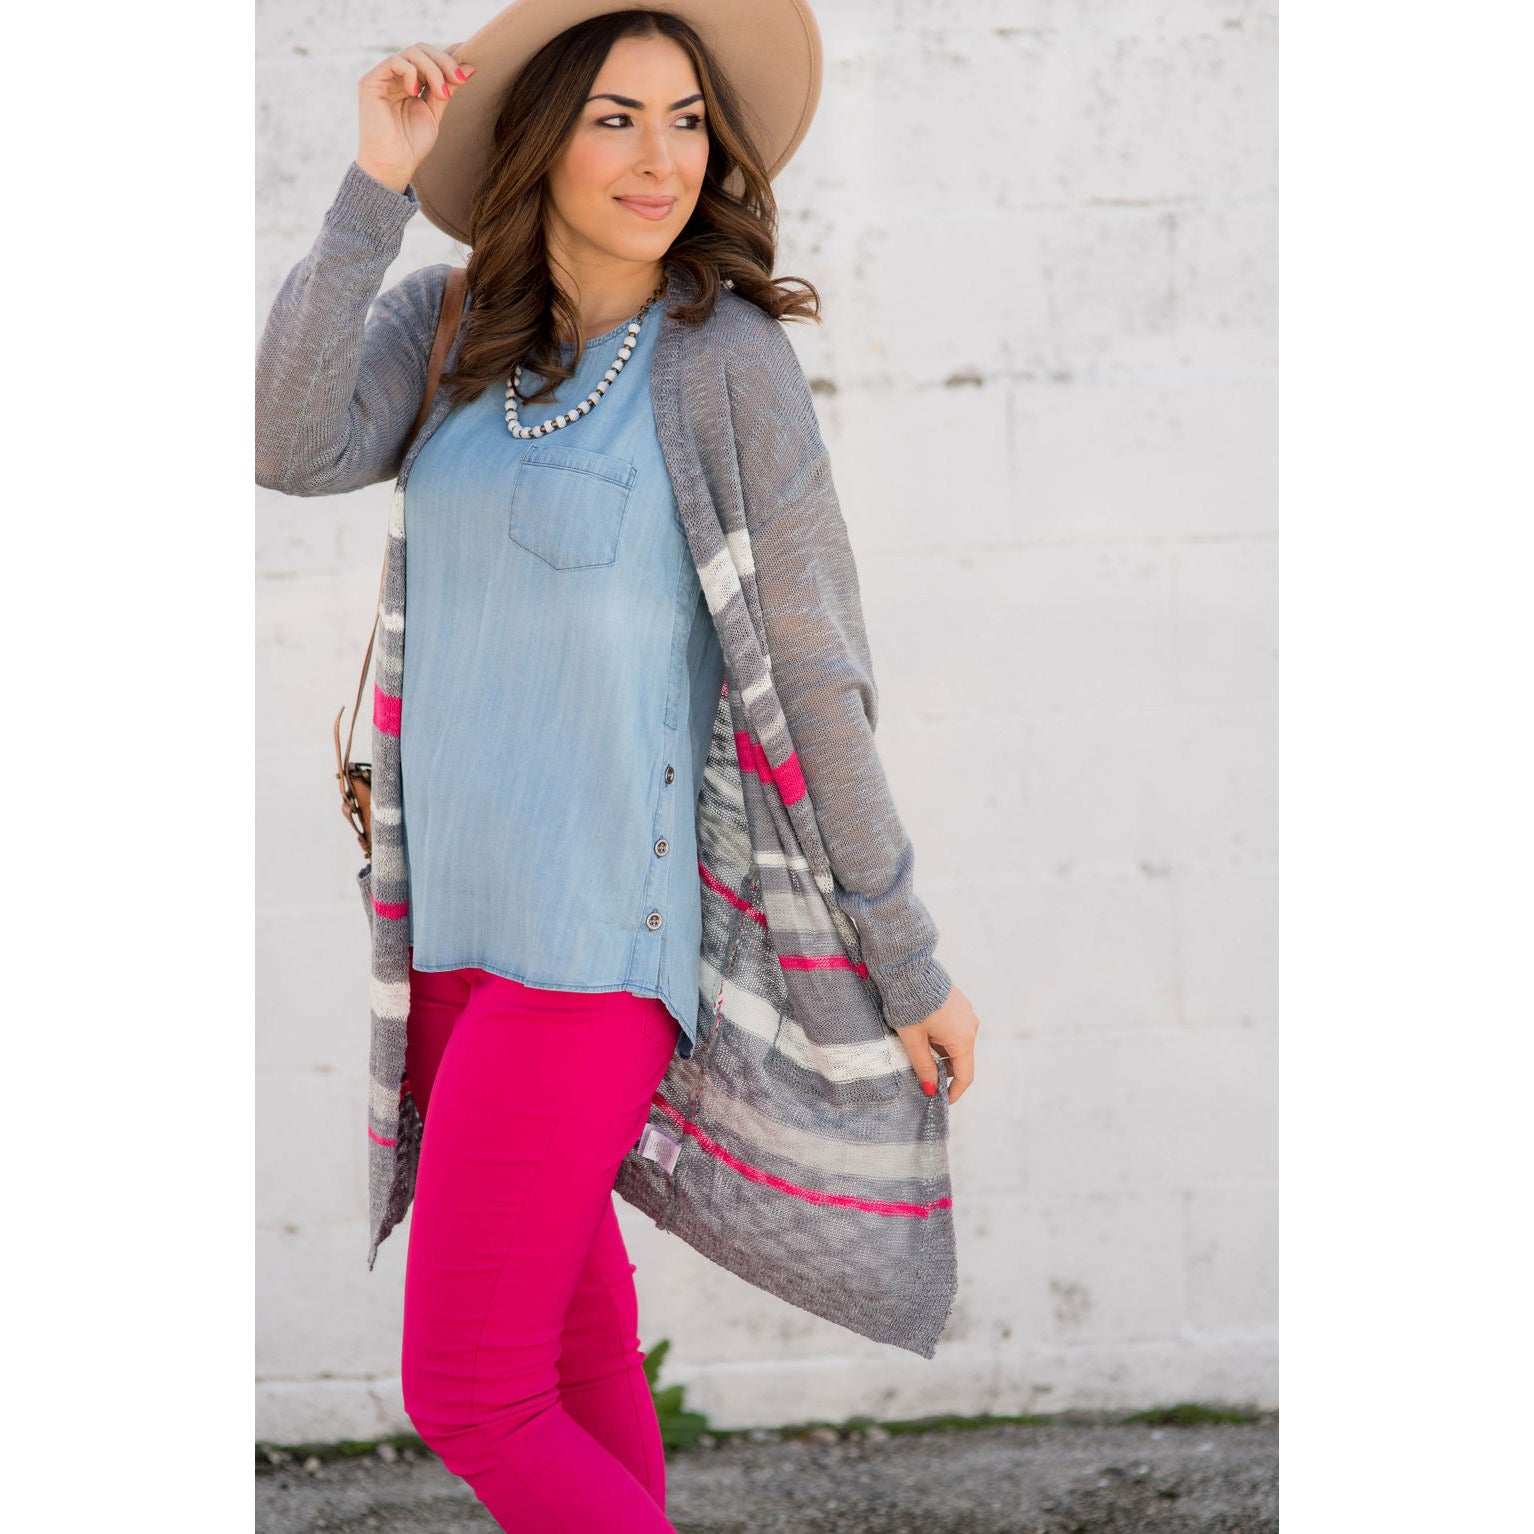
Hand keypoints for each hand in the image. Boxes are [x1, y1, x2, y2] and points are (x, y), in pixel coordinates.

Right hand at [356, 40, 474, 194]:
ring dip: (433, 69)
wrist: (393, 165)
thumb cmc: (412, 145)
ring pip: (411, 53)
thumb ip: (448, 88)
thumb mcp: (435, 112)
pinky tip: (417, 91)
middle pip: (422, 50)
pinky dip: (411, 72)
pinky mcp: (371, 81)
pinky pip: (395, 61)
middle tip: (459, 80)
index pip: (430, 58)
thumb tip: (469, 67)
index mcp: (410, 82)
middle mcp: (396, 76)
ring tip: (442, 94)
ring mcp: (383, 77)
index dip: (449, 58)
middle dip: (444, 62)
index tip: (470, 67)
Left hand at [892, 983, 978, 1104]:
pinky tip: (924, 1031)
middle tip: (924, 1074)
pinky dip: (943, 1036)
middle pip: (961, 1058)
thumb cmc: (909, 1006)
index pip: (965, 1075)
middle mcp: (970, 1026)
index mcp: (962, 1038)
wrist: (908, 969)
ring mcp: (967, 1013)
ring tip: (919, 1047)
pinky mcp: (960, 1003)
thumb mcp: (913, 1040)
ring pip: (957, 1042)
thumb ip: (923, 1067)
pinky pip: (955, 1028)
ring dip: (941, 1051)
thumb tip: (930, 1089)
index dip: (954, 1091)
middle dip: (944, 1069)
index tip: (942, 1100)